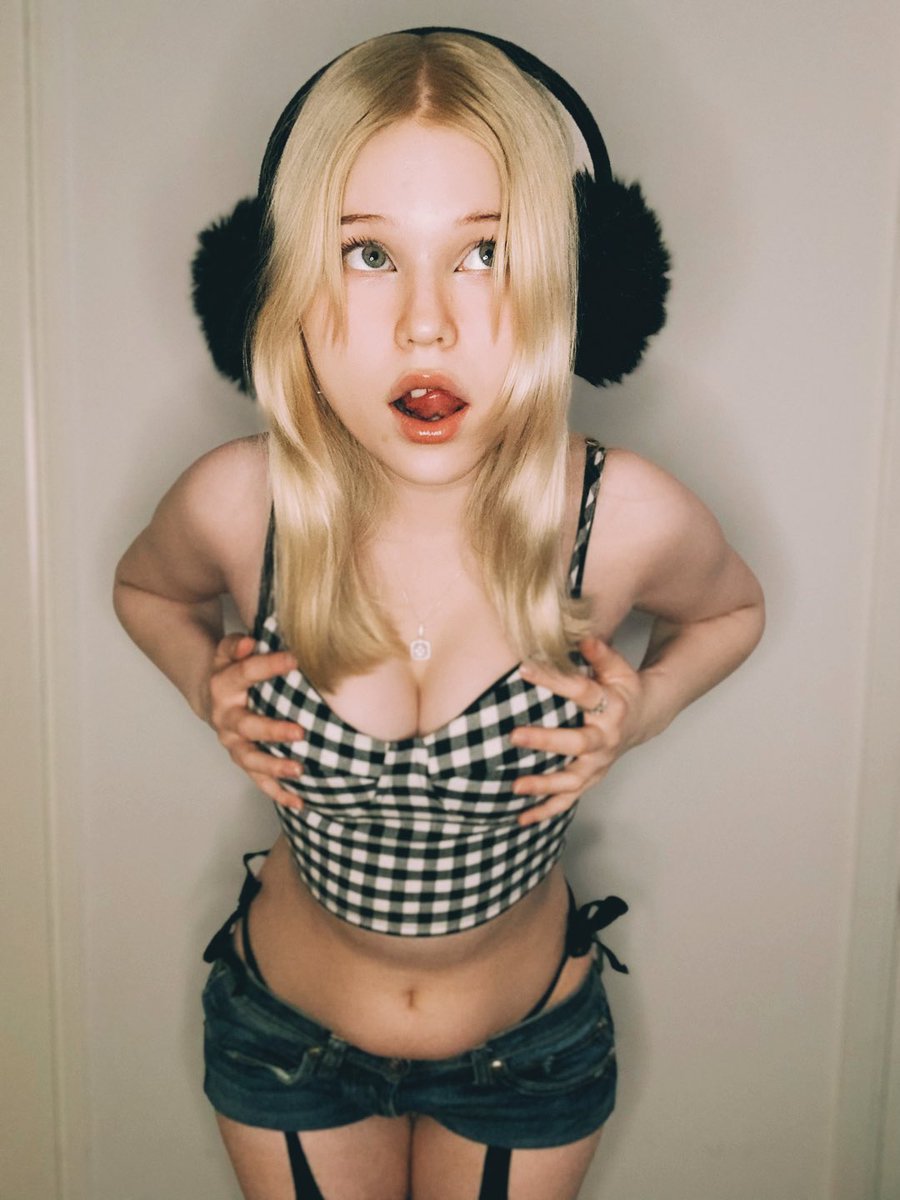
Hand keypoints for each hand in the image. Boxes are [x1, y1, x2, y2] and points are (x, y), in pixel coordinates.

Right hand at [206, 633, 304, 807]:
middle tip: (299, 732)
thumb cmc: (232, 670)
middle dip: (272, 730)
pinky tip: (299, 801)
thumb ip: (237, 644)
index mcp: (224, 685)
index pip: (246, 674)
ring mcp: (234, 743)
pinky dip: (277, 792)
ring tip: (298, 770)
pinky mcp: (243, 761)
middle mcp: (226, 717)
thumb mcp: (229, 651)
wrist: (212, 698)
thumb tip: (249, 642)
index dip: (269, 666)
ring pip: (251, 759)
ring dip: (274, 766)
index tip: (295, 659)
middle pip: (247, 726)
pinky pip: (259, 780)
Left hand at [510, 637, 645, 825]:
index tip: (524, 669)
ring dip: (543, 785)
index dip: (553, 679)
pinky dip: (545, 811)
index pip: (581, 691)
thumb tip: (584, 637)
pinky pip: (568, 800)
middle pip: (577, 743)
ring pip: (571, 780)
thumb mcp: (617, 668)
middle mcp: (606, 740)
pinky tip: (522, 818)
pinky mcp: (590, 780)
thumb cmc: (623, 689)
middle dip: (546, 741)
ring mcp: (598, 764)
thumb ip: (600, 653)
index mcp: (611, 707)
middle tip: (515, 735)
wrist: (643, 719)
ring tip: (515, 786)